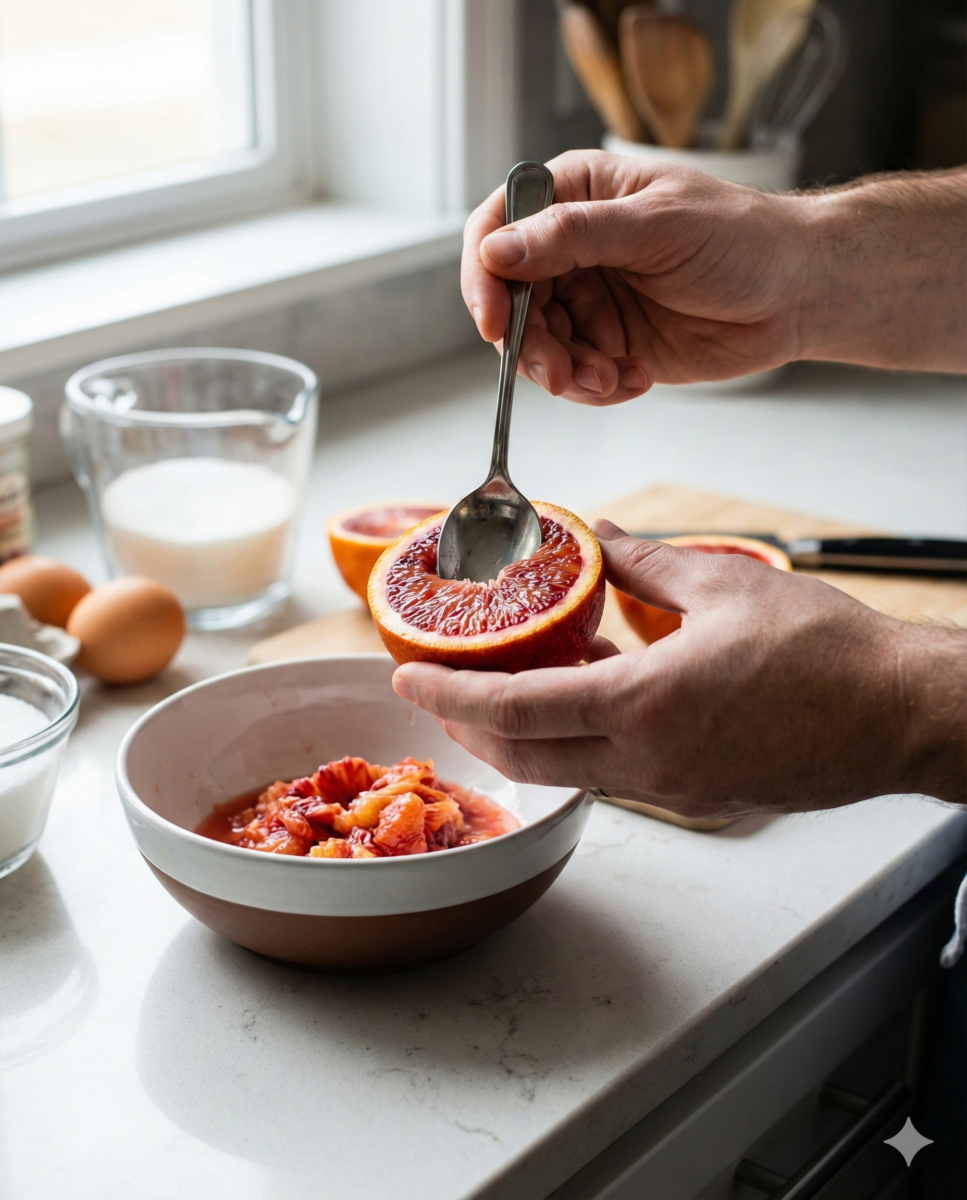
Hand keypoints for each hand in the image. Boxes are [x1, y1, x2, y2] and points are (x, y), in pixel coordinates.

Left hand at [393, 523, 966, 816]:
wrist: (899, 712)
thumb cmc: (827, 650)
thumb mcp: (721, 583)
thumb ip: (642, 563)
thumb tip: (600, 536)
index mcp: (645, 705)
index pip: (515, 708)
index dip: (450, 694)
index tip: (407, 677)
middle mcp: (648, 761)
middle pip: (524, 756)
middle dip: (467, 725)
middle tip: (435, 690)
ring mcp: (672, 788)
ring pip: (565, 770)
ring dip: (517, 736)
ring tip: (490, 693)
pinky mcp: (695, 794)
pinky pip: (610, 773)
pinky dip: (572, 741)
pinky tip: (577, 698)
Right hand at [462, 150, 809, 403]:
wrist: (797, 293)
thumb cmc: (742, 237)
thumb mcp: (656, 226)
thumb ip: (574, 236)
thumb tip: (498, 251)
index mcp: (576, 196)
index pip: (497, 229)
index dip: (485, 277)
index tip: (494, 323)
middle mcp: (572, 248)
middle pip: (512, 302)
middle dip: (532, 345)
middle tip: (563, 373)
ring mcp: (590, 299)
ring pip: (541, 347)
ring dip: (567, 374)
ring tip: (610, 379)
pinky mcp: (610, 343)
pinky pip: (577, 376)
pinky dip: (597, 388)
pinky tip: (635, 379)